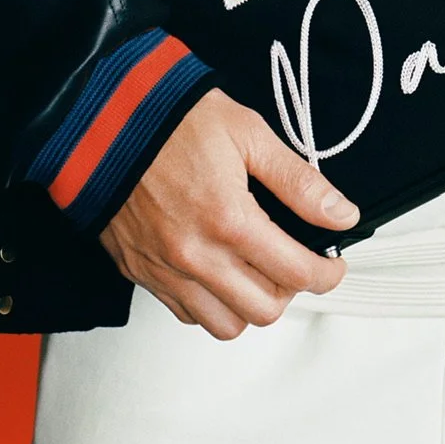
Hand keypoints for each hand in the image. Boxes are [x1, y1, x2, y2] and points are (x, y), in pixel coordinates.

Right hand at [99, 90, 357, 338]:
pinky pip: (185, 313)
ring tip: (257, 268)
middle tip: (297, 260)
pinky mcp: (140, 273)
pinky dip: (210, 303)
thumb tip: (341, 214)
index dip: (327, 273)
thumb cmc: (173, 119)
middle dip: (291, 289)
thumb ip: (298, 181)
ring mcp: (165, 270)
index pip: (296, 273)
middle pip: (264, 310)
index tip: (333, 263)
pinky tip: (218, 269)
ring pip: (224, 324)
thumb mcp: (249, 133)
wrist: (104, 119)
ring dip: (250, 304)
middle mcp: (195, 256)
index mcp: (228, 219)